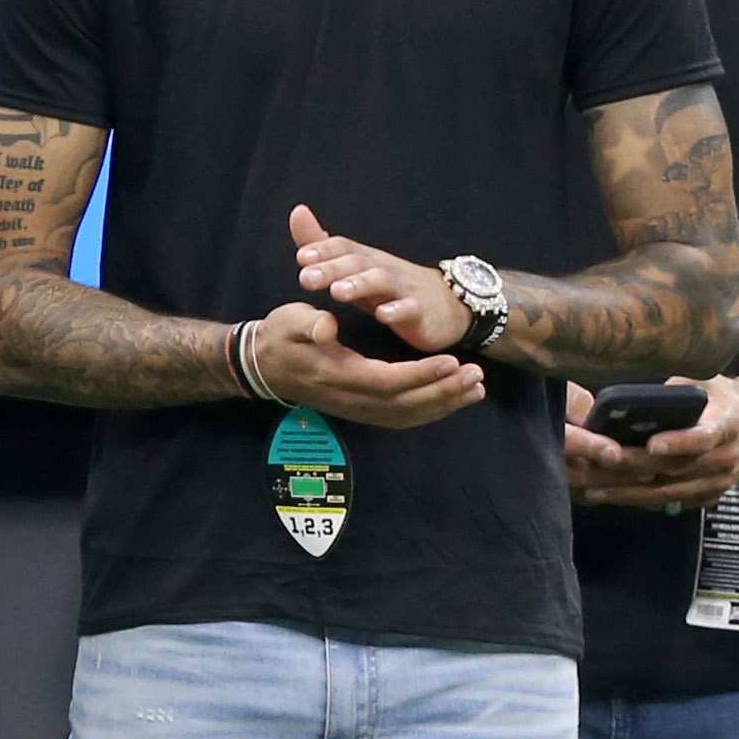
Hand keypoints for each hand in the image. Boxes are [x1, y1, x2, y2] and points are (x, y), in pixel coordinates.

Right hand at [249, 301, 482, 431]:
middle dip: (445, 391)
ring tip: (476, 388)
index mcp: (338, 374)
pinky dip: (432, 411)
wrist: (262, 365)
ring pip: (408, 415)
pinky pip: (402, 418)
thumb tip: (327, 326)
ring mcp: (357, 409)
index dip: (422, 375)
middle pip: (406, 404)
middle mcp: (351, 399)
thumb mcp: (289, 320)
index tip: (451, 361)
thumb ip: (309, 323)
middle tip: (476, 374)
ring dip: (445, 404)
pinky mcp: (362, 410)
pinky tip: (455, 399)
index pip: (388, 380)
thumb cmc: (280, 336)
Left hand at [289, 204, 464, 351]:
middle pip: (358, 262)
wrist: (449, 305)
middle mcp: (384, 269)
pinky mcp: (421, 311)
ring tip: (338, 292)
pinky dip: (398, 310)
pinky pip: (410, 309)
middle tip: (307, 277)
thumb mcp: (357, 266)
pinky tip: (383, 315)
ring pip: (382, 281)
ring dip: (360, 284)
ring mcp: (404, 289)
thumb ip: (325, 245)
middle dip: (332, 268)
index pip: (343, 246)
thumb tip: (297, 212)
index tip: (301, 258)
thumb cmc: (394, 287)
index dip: (323, 250)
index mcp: (366, 259)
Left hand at [562, 370, 738, 509]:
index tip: (651, 444)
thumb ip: (676, 393)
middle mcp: (727, 458)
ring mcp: (720, 481)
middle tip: (602, 464)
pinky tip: (615, 497)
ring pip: (670, 492)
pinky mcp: (710, 495)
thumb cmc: (721, 397)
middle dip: (636, 468)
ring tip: (596, 489)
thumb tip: (632, 403)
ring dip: (631, 493)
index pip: (704, 438)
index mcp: (729, 424)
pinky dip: (643, 501)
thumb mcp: (705, 383)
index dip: (678, 442)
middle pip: (678, 468)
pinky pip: (673, 503)